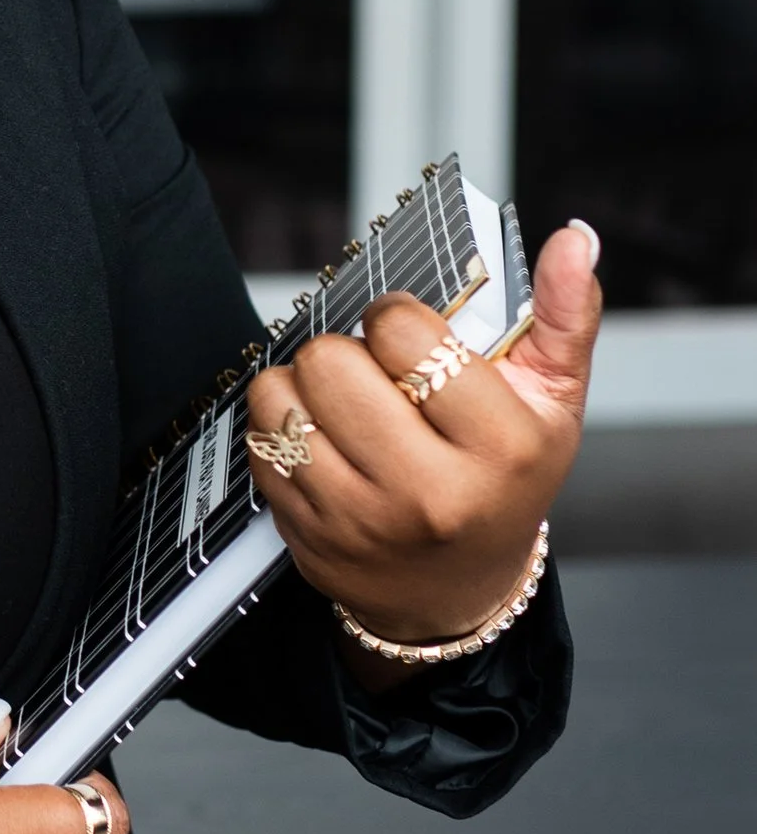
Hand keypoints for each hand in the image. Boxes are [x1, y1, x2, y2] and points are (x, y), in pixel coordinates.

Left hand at [242, 217, 601, 663]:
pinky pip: (258, 441)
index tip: (410, 337)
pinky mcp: (308, 537)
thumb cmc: (506, 483)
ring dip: (303, 388)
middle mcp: (429, 493)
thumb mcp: (552, 402)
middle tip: (378, 377)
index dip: (396, 318)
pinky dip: (282, 429)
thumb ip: (565, 314)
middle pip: (331, 360)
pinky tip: (326, 444)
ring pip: (281, 396)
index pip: (404, 333)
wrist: (456, 594)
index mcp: (500, 448)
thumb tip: (575, 239)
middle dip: (348, 352)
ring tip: (348, 408)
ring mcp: (361, 521)